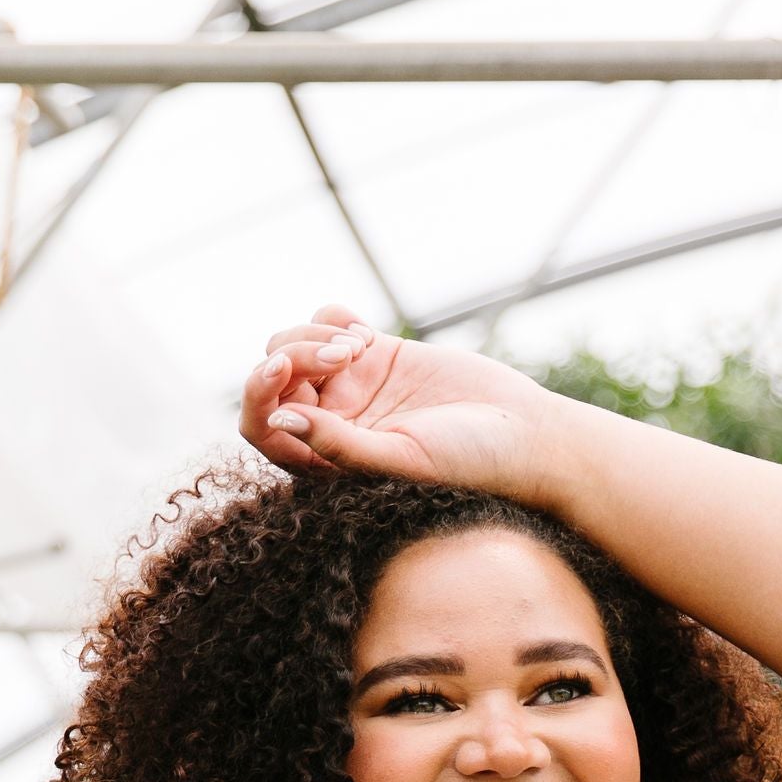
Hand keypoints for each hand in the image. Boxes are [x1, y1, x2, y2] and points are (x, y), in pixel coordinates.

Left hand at [240, 307, 568, 504]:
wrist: (524, 435)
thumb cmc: (470, 464)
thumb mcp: (401, 459)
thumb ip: (339, 445)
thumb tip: (282, 420)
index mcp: (327, 462)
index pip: (262, 427)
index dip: (258, 393)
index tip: (281, 368)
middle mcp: (333, 424)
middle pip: (275, 377)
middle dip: (296, 355)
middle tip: (346, 356)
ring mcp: (353, 386)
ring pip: (295, 343)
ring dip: (315, 334)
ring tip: (359, 346)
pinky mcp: (378, 354)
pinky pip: (328, 322)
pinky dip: (333, 317)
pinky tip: (365, 332)